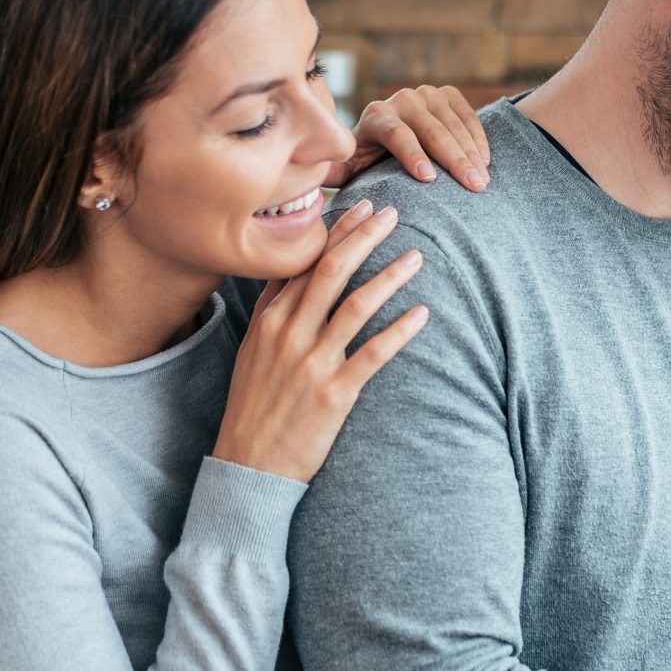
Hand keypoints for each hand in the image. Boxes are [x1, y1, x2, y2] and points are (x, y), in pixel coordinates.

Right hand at [211, 200, 428, 482]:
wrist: (248, 465)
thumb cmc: (254, 406)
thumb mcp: (253, 350)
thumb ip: (273, 310)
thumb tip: (291, 272)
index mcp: (268, 321)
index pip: (303, 262)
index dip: (335, 231)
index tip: (361, 206)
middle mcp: (287, 335)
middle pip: (330, 271)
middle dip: (363, 237)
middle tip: (392, 213)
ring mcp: (310, 363)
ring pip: (355, 306)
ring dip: (389, 276)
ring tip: (417, 256)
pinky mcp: (333, 394)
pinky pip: (373, 354)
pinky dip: (399, 331)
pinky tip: (421, 314)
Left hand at [340, 85, 488, 189]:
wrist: (390, 138)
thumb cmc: (369, 162)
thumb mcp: (348, 168)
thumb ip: (332, 172)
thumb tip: (308, 178)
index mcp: (375, 116)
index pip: (396, 133)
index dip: (412, 154)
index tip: (429, 179)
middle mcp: (401, 99)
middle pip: (431, 130)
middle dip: (454, 160)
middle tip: (473, 186)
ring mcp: (426, 94)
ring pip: (452, 123)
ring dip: (471, 153)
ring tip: (482, 181)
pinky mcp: (447, 94)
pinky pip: (467, 114)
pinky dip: (477, 137)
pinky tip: (485, 161)